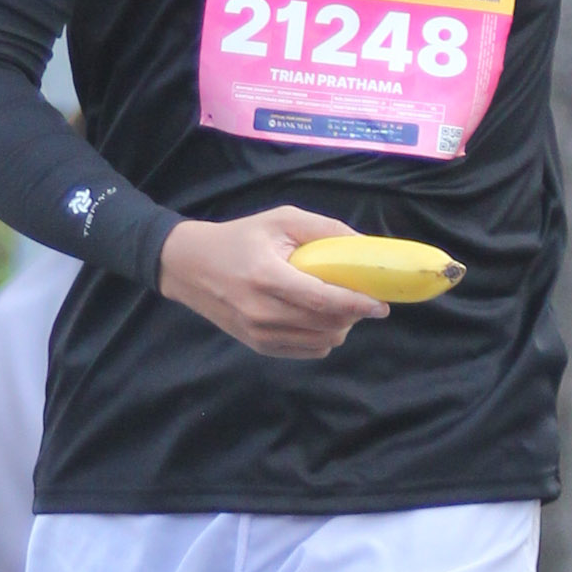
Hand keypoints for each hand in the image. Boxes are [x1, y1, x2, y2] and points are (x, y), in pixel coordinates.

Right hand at [159, 205, 388, 357]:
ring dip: (340, 327)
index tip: (381, 304)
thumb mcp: (280, 220)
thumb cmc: (240, 238)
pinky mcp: (258, 346)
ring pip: (320, 342)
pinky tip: (320, 318)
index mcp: (266, 276)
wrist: (191, 267)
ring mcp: (258, 333)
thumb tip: (365, 244)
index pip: (321, 299)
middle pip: (325, 324)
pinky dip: (322, 338)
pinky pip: (307, 351)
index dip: (356, 304)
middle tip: (362, 298)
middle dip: (353, 315)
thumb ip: (324, 229)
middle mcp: (261, 311)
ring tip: (340, 306)